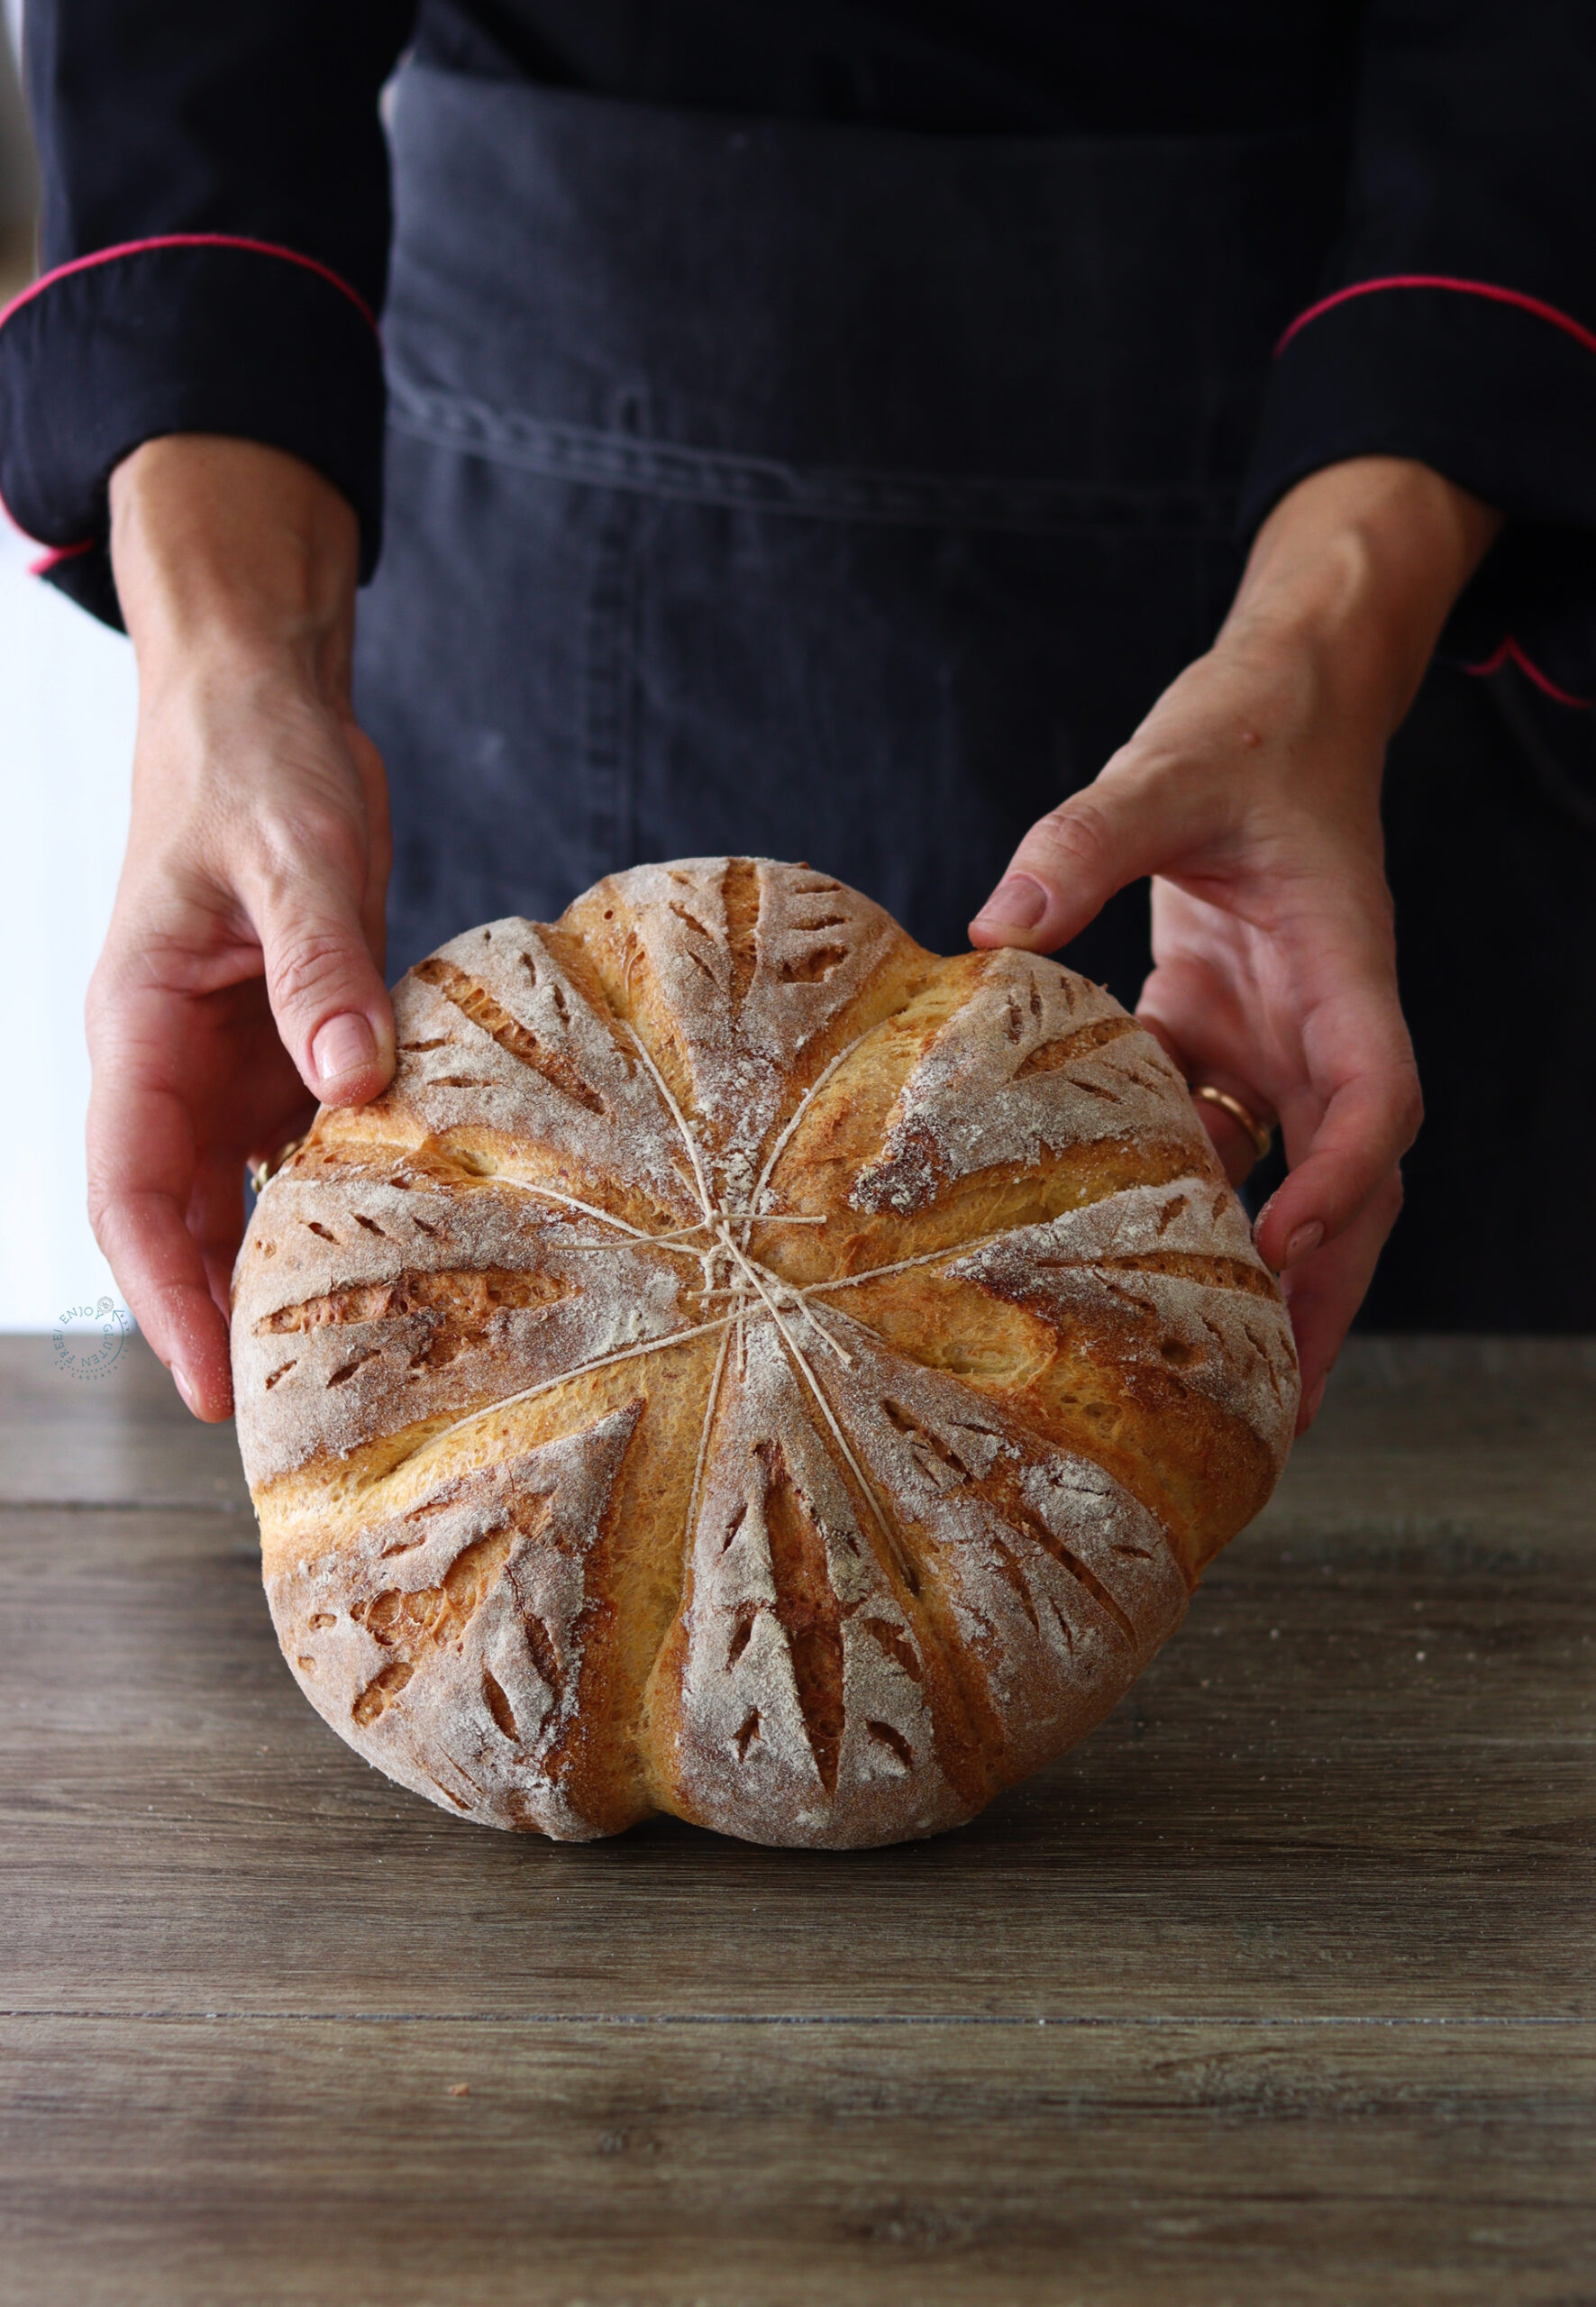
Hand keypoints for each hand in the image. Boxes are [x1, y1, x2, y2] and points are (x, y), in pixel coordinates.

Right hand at [88, 436, 395, 1420]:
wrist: (263, 706)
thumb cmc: (255, 764)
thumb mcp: (293, 851)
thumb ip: (320, 963)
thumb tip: (354, 1083)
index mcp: (137, 1024)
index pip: (127, 1189)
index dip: (161, 1295)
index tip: (208, 1384)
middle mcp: (170, 1060)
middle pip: (173, 1217)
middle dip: (214, 1315)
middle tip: (288, 1416)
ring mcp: (225, 1058)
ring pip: (234, 1194)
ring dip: (274, 1269)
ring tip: (348, 1358)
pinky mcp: (284, 1044)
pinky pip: (302, 1143)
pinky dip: (336, 1196)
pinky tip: (403, 1243)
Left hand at [971, 457, 1501, 1430]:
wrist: (1282, 703)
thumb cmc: (1248, 730)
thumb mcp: (1167, 766)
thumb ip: (1084, 837)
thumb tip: (991, 927)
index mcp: (1344, 970)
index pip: (1375, 1098)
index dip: (1341, 1183)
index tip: (1285, 1249)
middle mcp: (1321, 1024)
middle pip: (1352, 1186)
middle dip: (1325, 1292)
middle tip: (1280, 1404)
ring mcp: (1273, 1038)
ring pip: (1285, 1180)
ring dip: (1259, 1274)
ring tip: (1213, 1377)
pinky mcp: (1219, 1031)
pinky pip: (1207, 1134)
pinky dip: (1175, 1195)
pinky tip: (1115, 1259)